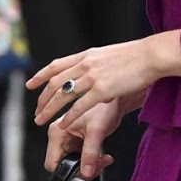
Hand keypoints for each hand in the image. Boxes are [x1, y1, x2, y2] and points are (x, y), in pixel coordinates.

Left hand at [28, 31, 180, 129]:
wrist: (151, 56)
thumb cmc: (137, 58)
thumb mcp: (110, 56)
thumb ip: (97, 66)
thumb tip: (94, 78)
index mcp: (86, 55)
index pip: (56, 65)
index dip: (41, 75)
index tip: (30, 84)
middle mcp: (85, 64)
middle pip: (55, 82)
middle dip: (43, 99)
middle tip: (36, 112)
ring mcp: (92, 77)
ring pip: (63, 95)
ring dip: (49, 109)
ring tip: (41, 120)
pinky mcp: (102, 89)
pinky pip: (79, 106)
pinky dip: (68, 117)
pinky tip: (62, 125)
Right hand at [45, 97, 124, 180]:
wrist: (115, 102)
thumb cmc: (103, 108)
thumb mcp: (96, 132)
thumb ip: (90, 153)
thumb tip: (86, 172)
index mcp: (57, 132)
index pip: (52, 163)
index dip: (66, 172)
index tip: (82, 172)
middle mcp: (59, 137)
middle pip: (63, 166)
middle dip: (81, 169)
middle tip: (96, 167)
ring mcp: (68, 141)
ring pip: (73, 165)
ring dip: (88, 166)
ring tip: (102, 160)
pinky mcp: (77, 143)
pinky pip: (81, 159)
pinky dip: (91, 161)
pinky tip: (102, 157)